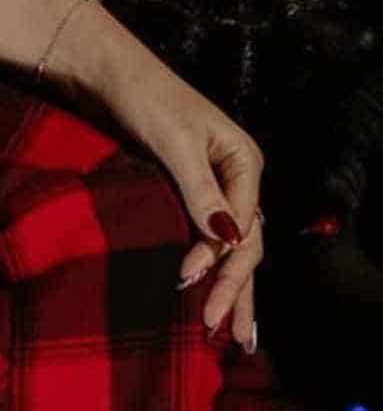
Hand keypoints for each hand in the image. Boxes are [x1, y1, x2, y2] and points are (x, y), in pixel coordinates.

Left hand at [75, 12, 264, 349]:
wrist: (108, 71)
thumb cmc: (145, 97)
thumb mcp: (175, 142)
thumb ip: (201, 192)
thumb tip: (229, 240)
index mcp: (246, 162)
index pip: (245, 225)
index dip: (222, 260)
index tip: (188, 282)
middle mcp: (239, 181)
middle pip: (246, 246)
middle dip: (234, 289)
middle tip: (218, 330)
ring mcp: (219, 191)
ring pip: (235, 252)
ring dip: (235, 293)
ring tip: (237, 338)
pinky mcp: (193, 198)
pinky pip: (213, 244)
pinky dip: (217, 275)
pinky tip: (219, 300)